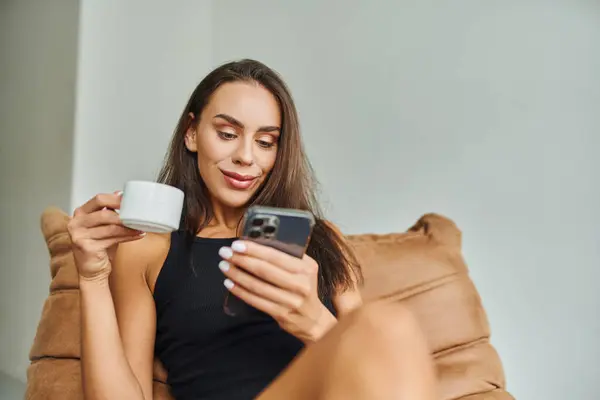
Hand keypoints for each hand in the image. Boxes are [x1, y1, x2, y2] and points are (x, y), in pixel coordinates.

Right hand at [67, 192, 144, 280]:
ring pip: (111, 226)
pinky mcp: (86, 247)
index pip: (99, 199)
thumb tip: (120, 195)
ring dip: (129, 227)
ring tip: (141, 226)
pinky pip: (113, 238)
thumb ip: (109, 211)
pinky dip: (128, 236)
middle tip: (138, 215)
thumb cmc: (98, 248)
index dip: (116, 199)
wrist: (91, 271)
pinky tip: (137, 235)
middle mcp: (76, 223)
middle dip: (124, 213)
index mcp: (81, 213)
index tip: (130, 200)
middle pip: (105, 213)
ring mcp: (80, 235)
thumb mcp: (104, 226)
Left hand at [218, 240, 335, 342]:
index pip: (276, 256)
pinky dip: (240, 291)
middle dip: (241, 259)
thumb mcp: (304, 269)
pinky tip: (229, 283)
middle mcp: (300, 284)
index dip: (254, 250)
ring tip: (223, 266)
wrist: (312, 319)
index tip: (237, 244)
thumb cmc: (303, 287)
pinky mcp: (280, 314)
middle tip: (225, 252)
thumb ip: (287, 257)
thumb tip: (258, 244)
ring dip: (237, 274)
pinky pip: (256, 300)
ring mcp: (290, 301)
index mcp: (306, 268)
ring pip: (257, 286)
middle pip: (264, 270)